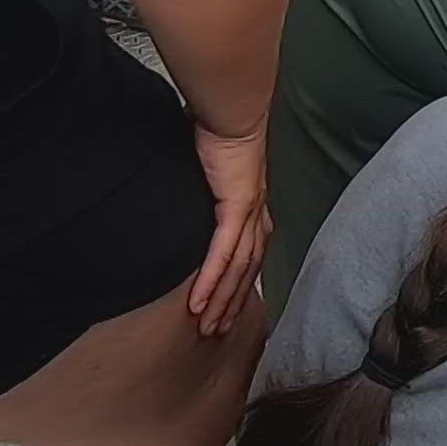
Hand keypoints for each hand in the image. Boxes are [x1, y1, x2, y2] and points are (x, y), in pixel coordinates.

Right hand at [189, 124, 271, 334]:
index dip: (240, 284)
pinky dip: (211, 280)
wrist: (231, 114)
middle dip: (232, 302)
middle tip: (217, 331)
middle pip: (247, 269)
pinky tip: (199, 302)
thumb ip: (204, 192)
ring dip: (221, 299)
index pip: (250, 254)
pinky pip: (222, 253)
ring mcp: (249, 212)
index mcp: (253, 207)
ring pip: (237, 268)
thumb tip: (190, 197)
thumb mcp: (210, 172)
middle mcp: (256, 214)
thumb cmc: (218, 136)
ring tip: (206, 326)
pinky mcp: (236, 207)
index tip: (228, 306)